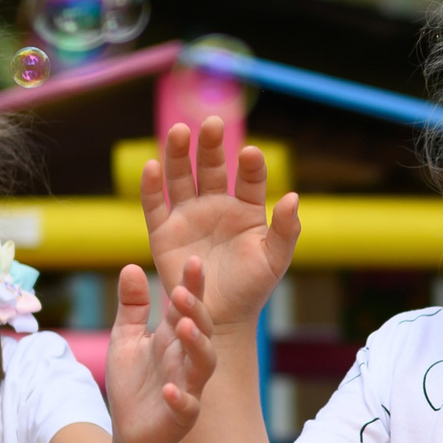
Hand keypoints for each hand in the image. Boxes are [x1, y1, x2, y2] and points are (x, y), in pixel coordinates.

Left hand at [103, 259, 217, 442]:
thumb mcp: (125, 338)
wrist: (134, 433)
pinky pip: (187, 407)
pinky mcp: (182, 417)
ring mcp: (188, 387)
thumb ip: (132, 306)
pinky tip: (170, 389)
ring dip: (197, 346)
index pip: (187, 306)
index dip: (192, 285)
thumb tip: (131, 266)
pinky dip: (181, 398)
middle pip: (201, 329)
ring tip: (185, 327)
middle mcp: (186, 359)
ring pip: (203, 364)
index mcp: (174, 337)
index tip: (193, 260)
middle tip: (184, 291)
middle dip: (196, 310)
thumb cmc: (134, 383)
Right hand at [139, 117, 299, 324]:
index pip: (248, 178)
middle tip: (212, 124)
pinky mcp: (163, 232)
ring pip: (180, 177)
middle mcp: (215, 205)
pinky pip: (154, 204)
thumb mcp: (274, 260)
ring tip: (180, 132)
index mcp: (246, 209)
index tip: (251, 154)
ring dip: (178, 153)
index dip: (250, 165)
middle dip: (210, 145)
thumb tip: (292, 196)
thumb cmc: (252, 289)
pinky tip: (152, 166)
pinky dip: (151, 186)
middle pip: (210, 167)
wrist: (221, 319)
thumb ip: (287, 230)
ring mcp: (188, 216)